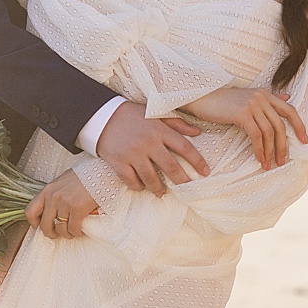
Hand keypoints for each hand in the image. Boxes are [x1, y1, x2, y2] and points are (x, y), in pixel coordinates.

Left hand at [26, 169, 100, 239]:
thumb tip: (54, 208)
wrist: (102, 171)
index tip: (41, 225)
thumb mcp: (64, 181)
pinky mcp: (77, 209)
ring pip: (61, 229)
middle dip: (52, 233)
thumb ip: (56, 194)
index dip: (35, 223)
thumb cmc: (86, 175)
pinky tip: (81, 229)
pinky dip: (77, 232)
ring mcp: (64, 203)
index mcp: (48, 190)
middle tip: (58, 234)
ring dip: (68, 234)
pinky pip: (73, 229)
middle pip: (45, 225)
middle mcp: (53, 197)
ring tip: (73, 231)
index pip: (30, 211)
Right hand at [91, 101, 208, 193]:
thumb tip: (198, 132)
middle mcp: (148, 143)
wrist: (101, 116)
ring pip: (151, 179)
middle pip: (171, 167)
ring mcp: (133, 154)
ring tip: (162, 192)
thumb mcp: (155, 114)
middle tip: (188, 189)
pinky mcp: (118, 162)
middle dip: (182, 181)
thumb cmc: (131, 115)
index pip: (185, 148)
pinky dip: (138, 186)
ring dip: (159, 188)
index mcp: (160, 130)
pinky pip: (132, 181)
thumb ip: (177, 123)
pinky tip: (141, 187)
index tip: (206, 172)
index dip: (198, 161)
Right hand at [183, 85, 307, 169]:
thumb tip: (287, 97)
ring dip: (270, 151)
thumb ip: (268, 99)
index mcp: (265, 94)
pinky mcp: (242, 113)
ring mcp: (252, 104)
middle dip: (283, 145)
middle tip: (282, 161)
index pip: (289, 109)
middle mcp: (261, 97)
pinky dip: (259, 149)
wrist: (202, 97)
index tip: (305, 141)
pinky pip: (256, 135)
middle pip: (280, 124)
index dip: (299, 125)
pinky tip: (259, 158)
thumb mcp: (248, 98)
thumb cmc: (223, 102)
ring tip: (269, 164)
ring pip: (269, 132)